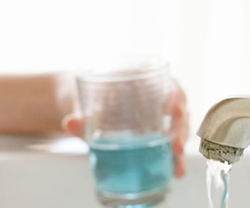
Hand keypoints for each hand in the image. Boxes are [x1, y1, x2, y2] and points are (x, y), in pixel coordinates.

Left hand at [62, 78, 189, 177]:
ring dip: (179, 148)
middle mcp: (159, 96)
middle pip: (179, 111)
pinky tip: (175, 171)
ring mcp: (159, 116)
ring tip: (177, 167)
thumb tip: (70, 123)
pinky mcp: (156, 133)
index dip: (176, 97)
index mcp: (146, 78)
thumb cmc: (89, 96)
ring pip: (178, 129)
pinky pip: (169, 143)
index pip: (169, 85)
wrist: (82, 106)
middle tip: (176, 146)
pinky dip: (173, 158)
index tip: (175, 110)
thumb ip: (81, 114)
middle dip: (180, 130)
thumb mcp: (85, 102)